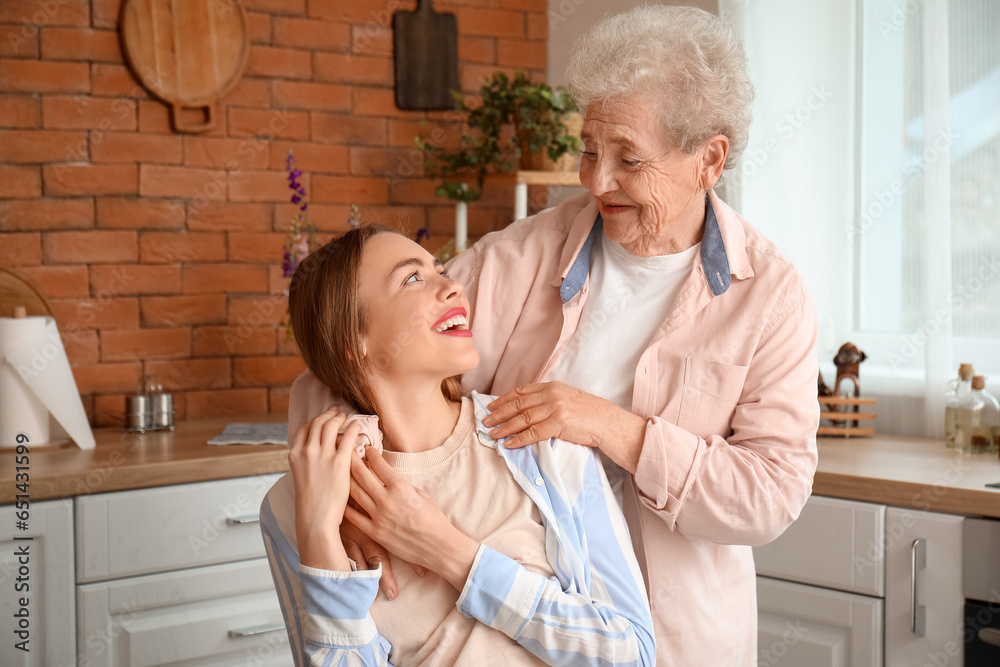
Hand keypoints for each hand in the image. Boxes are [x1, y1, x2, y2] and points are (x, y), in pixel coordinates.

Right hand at [288, 406, 355, 570]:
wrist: (315, 518)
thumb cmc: (311, 504)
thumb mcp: (301, 478)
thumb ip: (306, 464)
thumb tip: (316, 456)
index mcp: (294, 456)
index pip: (304, 430)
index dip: (314, 421)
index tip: (322, 418)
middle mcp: (306, 451)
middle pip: (317, 424)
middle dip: (327, 414)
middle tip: (336, 411)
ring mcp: (322, 455)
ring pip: (331, 425)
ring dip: (339, 418)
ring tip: (346, 416)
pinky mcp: (339, 461)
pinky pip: (347, 436)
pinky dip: (352, 427)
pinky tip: (357, 426)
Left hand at [344, 447, 478, 591]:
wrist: (437, 546)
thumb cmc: (433, 519)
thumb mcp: (421, 494)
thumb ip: (402, 485)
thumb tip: (389, 478)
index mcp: (400, 487)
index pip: (379, 465)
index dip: (371, 454)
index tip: (367, 449)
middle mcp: (386, 499)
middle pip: (361, 475)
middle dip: (352, 460)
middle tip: (347, 452)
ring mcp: (378, 516)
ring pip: (355, 493)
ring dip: (346, 479)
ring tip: (340, 471)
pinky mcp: (374, 532)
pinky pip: (354, 517)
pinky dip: (346, 506)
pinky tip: (340, 499)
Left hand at [481, 382, 646, 472]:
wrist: (609, 423)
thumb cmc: (590, 414)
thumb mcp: (568, 399)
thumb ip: (549, 399)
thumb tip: (528, 408)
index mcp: (552, 386)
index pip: (521, 391)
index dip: (503, 400)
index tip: (491, 407)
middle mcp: (551, 394)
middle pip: (518, 404)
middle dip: (499, 414)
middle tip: (485, 421)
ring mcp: (555, 408)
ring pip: (522, 419)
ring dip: (504, 427)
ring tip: (492, 434)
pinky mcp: (559, 424)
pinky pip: (533, 433)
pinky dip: (519, 439)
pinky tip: (509, 444)